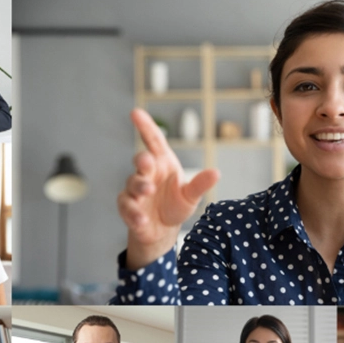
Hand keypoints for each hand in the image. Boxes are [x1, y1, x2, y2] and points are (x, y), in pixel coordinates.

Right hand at [117, 108, 219, 269]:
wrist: (163, 230)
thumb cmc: (176, 205)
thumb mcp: (191, 195)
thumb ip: (200, 184)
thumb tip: (216, 173)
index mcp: (162, 163)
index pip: (153, 140)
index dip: (145, 126)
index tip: (135, 112)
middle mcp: (147, 173)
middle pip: (141, 160)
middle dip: (142, 160)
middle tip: (147, 162)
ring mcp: (135, 189)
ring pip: (132, 183)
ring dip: (139, 186)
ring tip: (148, 191)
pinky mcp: (128, 207)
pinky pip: (126, 206)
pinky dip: (133, 213)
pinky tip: (142, 219)